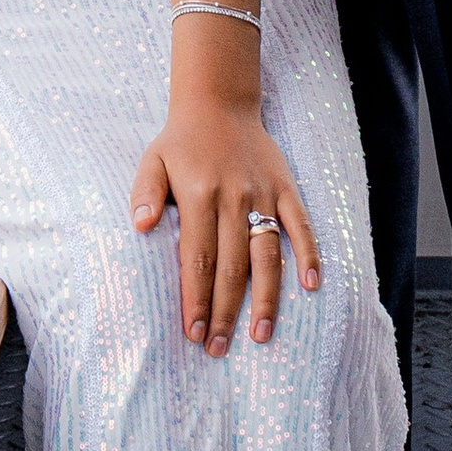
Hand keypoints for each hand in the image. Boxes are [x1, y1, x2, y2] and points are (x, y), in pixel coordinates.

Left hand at [130, 91, 320, 351]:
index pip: (198, 259)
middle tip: (218, 348)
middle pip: (231, 267)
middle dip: (224, 312)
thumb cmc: (181, 141)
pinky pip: (301, 226)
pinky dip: (308, 255)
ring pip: (267, 255)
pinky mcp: (286, 189)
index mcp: (199, 196)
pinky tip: (311, 286)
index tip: (193, 334)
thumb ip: (146, 194)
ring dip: (265, 297)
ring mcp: (263, 195)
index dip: (196, 299)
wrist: (220, 102)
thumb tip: (140, 227)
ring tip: (260, 334)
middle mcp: (234, 198)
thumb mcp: (153, 160)